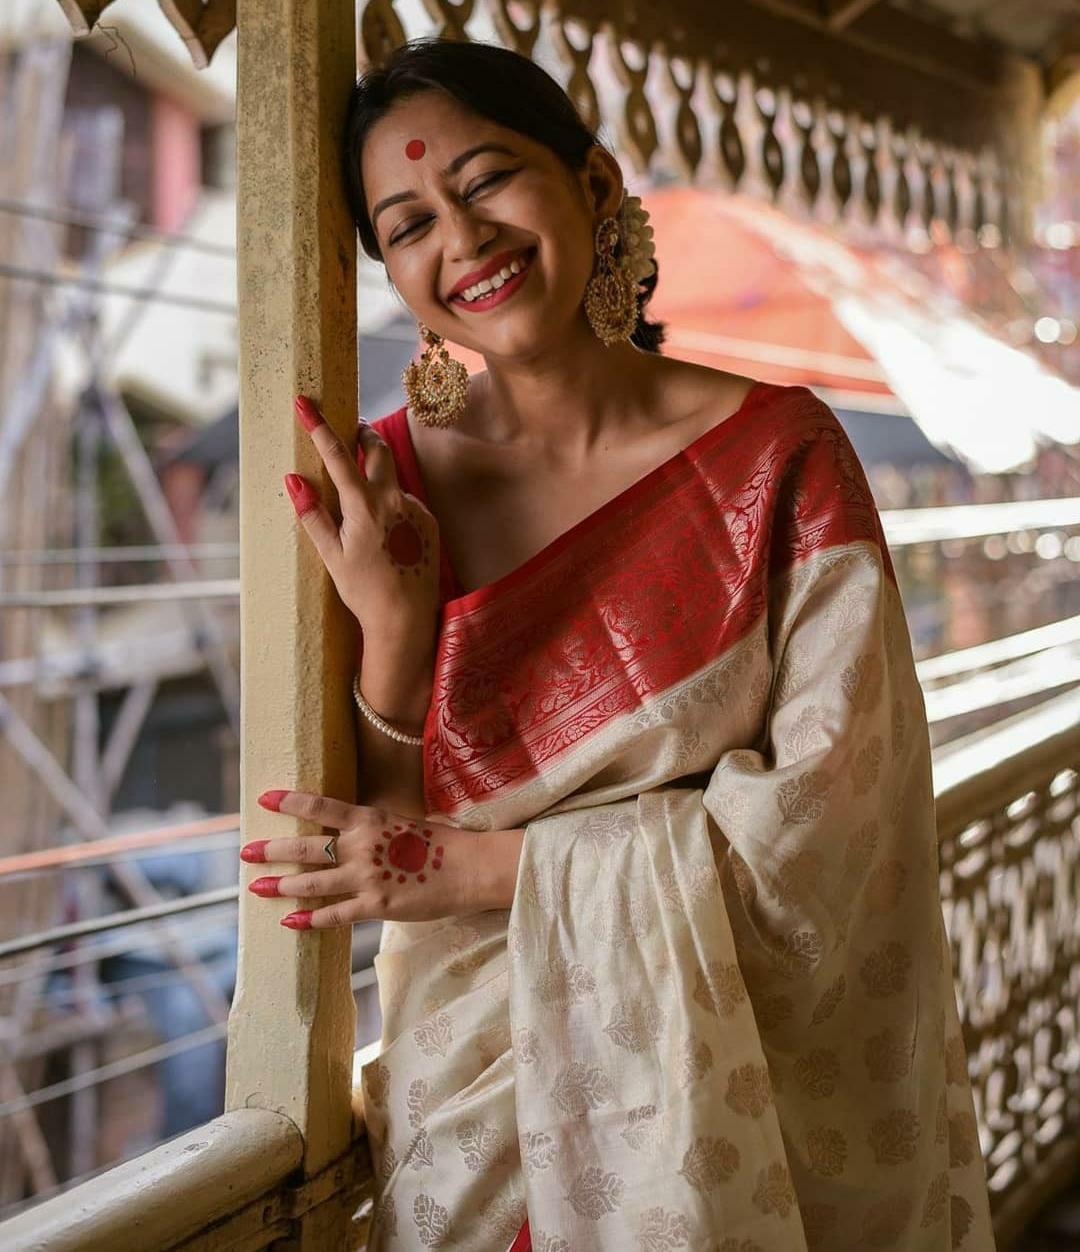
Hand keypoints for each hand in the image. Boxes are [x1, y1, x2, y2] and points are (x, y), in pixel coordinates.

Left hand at [241, 788, 491, 926]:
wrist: (470, 868)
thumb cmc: (441, 845)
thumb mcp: (401, 824)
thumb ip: (372, 829)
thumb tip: (347, 833)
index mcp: (369, 818)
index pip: (320, 806)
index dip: (289, 802)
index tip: (263, 798)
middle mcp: (361, 845)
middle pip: (305, 847)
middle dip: (271, 850)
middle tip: (245, 851)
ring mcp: (366, 876)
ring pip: (312, 882)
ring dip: (281, 885)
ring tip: (257, 887)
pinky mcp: (375, 904)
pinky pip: (334, 914)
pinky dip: (309, 919)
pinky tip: (290, 921)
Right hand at [284, 396, 439, 659]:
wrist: (406, 618)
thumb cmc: (364, 591)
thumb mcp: (332, 555)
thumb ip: (313, 515)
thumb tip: (293, 479)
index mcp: (366, 507)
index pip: (338, 456)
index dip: (319, 426)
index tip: (304, 401)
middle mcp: (395, 501)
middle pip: (378, 449)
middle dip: (362, 434)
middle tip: (349, 430)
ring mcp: (415, 510)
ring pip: (392, 478)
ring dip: (376, 474)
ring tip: (360, 497)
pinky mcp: (429, 522)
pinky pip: (405, 501)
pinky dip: (390, 503)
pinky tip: (383, 530)